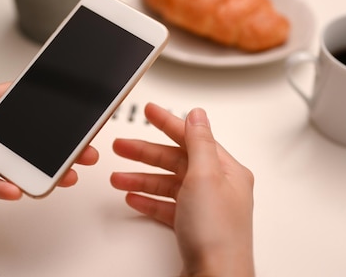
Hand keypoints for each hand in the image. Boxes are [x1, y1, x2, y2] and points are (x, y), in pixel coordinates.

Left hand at [0, 84, 97, 207]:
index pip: (18, 101)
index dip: (46, 106)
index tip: (71, 114)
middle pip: (25, 137)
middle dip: (53, 144)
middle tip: (79, 152)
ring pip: (13, 165)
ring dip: (36, 171)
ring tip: (58, 176)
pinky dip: (3, 191)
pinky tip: (14, 191)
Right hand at [110, 103, 253, 276]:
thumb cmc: (218, 234)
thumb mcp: (205, 176)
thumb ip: (199, 143)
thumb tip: (197, 115)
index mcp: (227, 171)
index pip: (193, 138)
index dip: (168, 123)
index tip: (151, 111)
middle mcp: (218, 187)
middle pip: (176, 161)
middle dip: (146, 153)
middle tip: (122, 146)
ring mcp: (204, 208)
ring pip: (167, 184)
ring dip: (141, 179)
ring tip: (118, 177)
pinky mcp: (192, 227)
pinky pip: (166, 206)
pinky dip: (149, 201)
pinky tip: (134, 199)